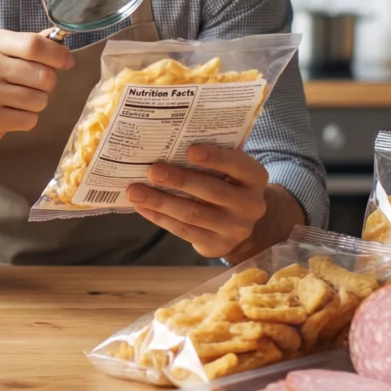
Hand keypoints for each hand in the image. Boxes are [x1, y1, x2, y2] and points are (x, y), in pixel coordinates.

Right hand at [0, 30, 73, 145]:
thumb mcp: (5, 51)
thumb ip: (33, 44)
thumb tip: (60, 38)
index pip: (35, 45)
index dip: (58, 55)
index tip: (67, 62)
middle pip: (44, 75)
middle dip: (48, 83)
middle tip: (33, 85)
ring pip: (40, 100)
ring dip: (37, 102)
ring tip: (19, 99)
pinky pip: (29, 120)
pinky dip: (27, 119)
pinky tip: (11, 113)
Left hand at [127, 144, 268, 258]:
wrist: (241, 224)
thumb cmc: (228, 184)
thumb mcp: (231, 170)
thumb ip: (211, 159)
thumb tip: (167, 145)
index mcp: (255, 178)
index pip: (238, 165)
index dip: (215, 158)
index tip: (190, 150)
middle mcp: (250, 205)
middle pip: (211, 191)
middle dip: (179, 180)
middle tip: (152, 170)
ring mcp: (234, 229)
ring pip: (193, 214)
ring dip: (161, 202)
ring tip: (135, 191)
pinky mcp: (217, 245)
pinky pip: (183, 231)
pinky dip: (160, 217)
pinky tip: (142, 206)